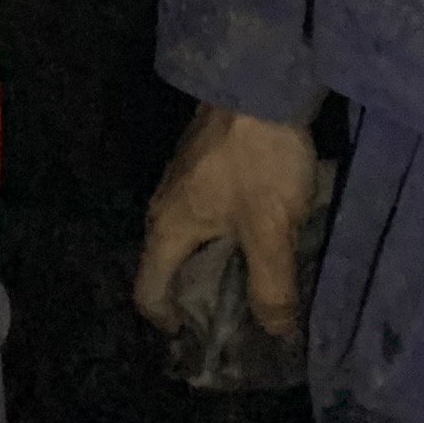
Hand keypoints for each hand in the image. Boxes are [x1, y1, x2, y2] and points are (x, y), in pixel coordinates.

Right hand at [132, 106, 319, 339]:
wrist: (259, 79)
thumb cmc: (257, 159)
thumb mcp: (271, 229)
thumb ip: (272, 288)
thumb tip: (275, 337)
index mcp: (169, 228)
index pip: (147, 290)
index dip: (170, 324)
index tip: (204, 343)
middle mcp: (166, 207)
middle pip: (171, 268)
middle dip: (202, 302)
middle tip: (243, 323)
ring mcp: (185, 183)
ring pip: (194, 241)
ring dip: (221, 268)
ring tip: (261, 286)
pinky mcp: (207, 165)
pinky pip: (210, 218)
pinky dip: (230, 239)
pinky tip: (265, 239)